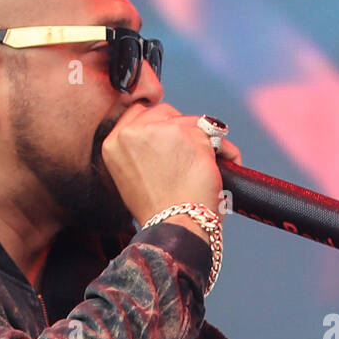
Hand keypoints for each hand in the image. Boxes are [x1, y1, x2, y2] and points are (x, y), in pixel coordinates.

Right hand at [100, 102, 226, 225]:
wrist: (174, 226)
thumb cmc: (159, 211)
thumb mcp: (132, 176)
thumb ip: (140, 150)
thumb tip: (164, 137)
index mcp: (113, 142)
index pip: (137, 113)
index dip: (158, 124)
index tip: (170, 138)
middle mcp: (132, 132)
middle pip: (164, 112)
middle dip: (180, 130)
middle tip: (187, 157)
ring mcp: (161, 130)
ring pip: (189, 121)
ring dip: (202, 140)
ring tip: (204, 166)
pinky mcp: (189, 134)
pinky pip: (215, 132)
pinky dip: (224, 150)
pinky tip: (221, 167)